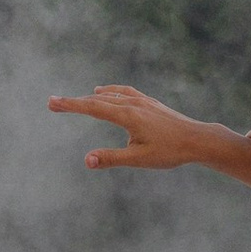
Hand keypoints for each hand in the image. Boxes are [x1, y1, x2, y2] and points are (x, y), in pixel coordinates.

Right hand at [48, 86, 212, 171]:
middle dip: (74, 102)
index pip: (92, 108)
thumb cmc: (170, 151)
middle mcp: (133, 104)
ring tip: (80, 98)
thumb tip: (86, 160)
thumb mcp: (139, 159)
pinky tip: (109, 92)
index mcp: (127, 116)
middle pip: (97, 100)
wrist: (198, 140)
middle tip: (53, 102)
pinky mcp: (151, 103)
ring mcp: (143, 101)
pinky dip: (112, 91)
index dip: (70, 105)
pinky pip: (125, 92)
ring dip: (92, 96)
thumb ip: (111, 158)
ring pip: (112, 94)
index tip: (52, 102)